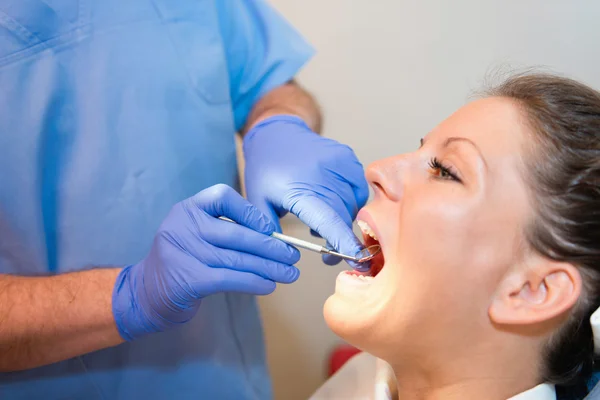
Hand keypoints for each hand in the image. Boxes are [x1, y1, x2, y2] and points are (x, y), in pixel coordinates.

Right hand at [112, 184, 300, 340]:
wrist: (147, 291)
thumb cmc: (184, 259)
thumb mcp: (197, 234)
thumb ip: (226, 228)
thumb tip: (274, 237)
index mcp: (187, 208)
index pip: (221, 197)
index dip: (250, 212)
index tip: (270, 229)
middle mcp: (182, 225)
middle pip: (236, 234)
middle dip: (270, 247)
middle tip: (293, 256)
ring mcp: (183, 252)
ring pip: (237, 259)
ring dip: (269, 268)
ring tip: (290, 274)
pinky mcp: (188, 278)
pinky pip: (230, 279)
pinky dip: (254, 282)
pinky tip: (269, 285)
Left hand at [243, 115, 368, 265]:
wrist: (277, 134)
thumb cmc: (266, 171)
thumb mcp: (258, 202)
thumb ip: (270, 231)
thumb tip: (285, 256)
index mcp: (299, 189)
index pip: (327, 219)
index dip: (342, 240)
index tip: (355, 257)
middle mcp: (323, 175)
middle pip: (342, 217)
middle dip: (338, 241)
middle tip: (328, 255)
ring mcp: (339, 164)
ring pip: (353, 206)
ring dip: (341, 219)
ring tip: (320, 217)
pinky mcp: (348, 158)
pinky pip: (359, 191)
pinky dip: (350, 201)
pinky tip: (331, 200)